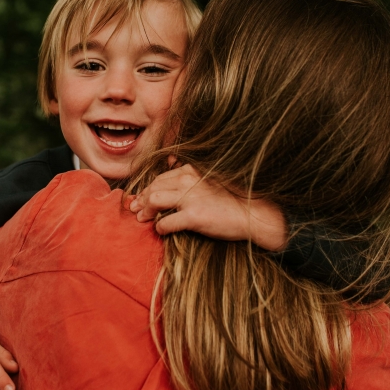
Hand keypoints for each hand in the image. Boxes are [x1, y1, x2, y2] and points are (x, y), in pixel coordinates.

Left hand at [129, 164, 288, 250]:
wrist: (253, 214)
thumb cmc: (232, 199)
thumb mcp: (209, 178)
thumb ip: (188, 171)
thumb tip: (169, 159)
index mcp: (191, 170)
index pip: (160, 178)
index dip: (147, 189)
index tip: (139, 198)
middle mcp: (188, 180)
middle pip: (153, 187)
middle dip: (142, 199)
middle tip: (136, 210)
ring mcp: (190, 197)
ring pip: (154, 200)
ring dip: (146, 210)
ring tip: (143, 219)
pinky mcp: (194, 216)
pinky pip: (166, 222)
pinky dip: (160, 227)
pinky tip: (162, 230)